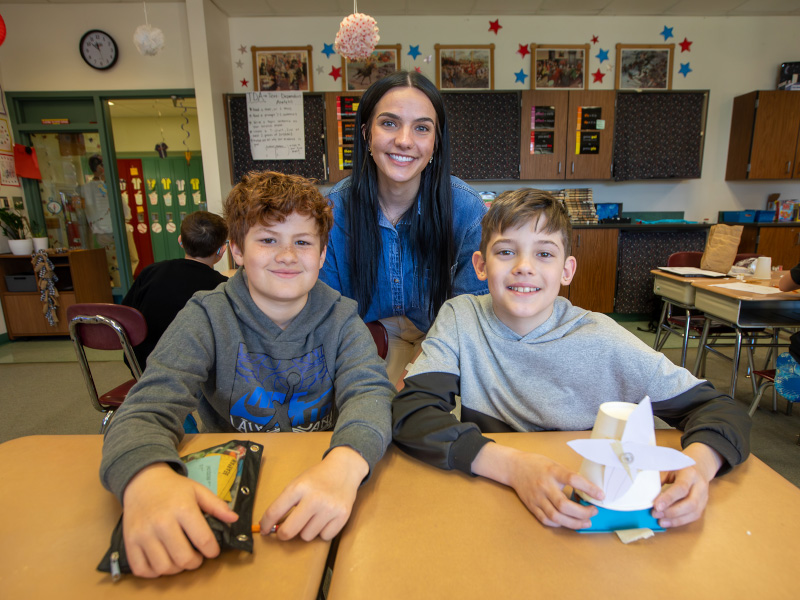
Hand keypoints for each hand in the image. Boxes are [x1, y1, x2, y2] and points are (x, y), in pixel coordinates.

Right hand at [121, 462, 238, 577]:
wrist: (142, 481)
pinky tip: (162, 562)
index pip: (203, 540)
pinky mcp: (130, 542)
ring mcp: (143, 534)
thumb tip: (234, 519)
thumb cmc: (173, 488)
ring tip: (180, 559)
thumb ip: (216, 505)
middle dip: (195, 562)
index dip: (212, 550)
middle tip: (197, 556)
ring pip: (163, 567)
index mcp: (182, 508)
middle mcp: (162, 522)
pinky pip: (142, 569)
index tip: (212, 551)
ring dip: (176, 569)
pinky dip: (154, 572)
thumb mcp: (198, 490)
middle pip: (183, 558)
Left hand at [259, 446, 368, 541]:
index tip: (264, 529)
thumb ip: (285, 503)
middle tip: (285, 531)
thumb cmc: (318, 478)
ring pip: (307, 536)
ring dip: (306, 530)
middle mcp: (314, 498)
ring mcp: (329, 508)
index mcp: (299, 487)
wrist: (344, 469)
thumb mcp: (298, 483)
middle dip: (283, 534)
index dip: (266, 524)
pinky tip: (325, 519)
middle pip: (289, 531)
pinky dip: (322, 531)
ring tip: (312, 517)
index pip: (274, 512)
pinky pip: (324, 537)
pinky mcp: (343, 516)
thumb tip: (272, 526)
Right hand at [471, 444, 603, 529]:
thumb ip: (568, 476)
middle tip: (593, 511)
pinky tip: (568, 522)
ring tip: (586, 522)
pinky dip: (560, 523)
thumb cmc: (537, 465)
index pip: (573, 479)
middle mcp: (544, 485)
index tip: (601, 495)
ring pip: (556, 516)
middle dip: (583, 512)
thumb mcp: (555, 464)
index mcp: (552, 471)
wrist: (514, 467)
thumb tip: (588, 490)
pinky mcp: (532, 506)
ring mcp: (537, 498)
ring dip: (574, 522)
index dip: (589, 488)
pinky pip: (546, 520)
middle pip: (564, 505)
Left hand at [651, 443, 722, 527]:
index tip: (656, 506)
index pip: (681, 488)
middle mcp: (700, 485)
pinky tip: (668, 522)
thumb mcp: (669, 468)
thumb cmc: (679, 468)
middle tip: (655, 514)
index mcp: (690, 473)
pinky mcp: (703, 505)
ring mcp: (704, 497)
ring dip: (676, 519)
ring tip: (660, 521)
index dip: (669, 498)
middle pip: (691, 503)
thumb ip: (660, 479)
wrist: (698, 468)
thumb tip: (647, 494)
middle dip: (672, 512)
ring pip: (694, 512)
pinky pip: (694, 516)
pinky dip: (680, 521)